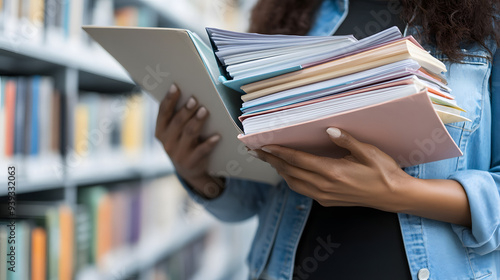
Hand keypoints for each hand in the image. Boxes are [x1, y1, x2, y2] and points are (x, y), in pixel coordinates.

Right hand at [155, 84, 223, 198]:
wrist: (188, 170)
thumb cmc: (183, 142)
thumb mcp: (175, 132)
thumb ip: (177, 117)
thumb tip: (189, 94)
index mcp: (160, 131)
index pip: (163, 113)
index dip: (169, 99)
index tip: (176, 87)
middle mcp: (167, 143)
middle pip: (177, 123)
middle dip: (186, 110)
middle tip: (194, 99)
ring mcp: (178, 153)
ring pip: (189, 134)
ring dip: (197, 121)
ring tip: (205, 111)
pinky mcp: (191, 162)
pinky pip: (202, 150)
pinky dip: (210, 143)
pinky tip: (217, 136)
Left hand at [250, 127, 415, 210]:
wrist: (394, 196)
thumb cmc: (383, 172)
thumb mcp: (368, 152)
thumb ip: (346, 141)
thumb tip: (328, 130)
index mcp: (332, 172)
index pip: (296, 160)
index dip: (277, 152)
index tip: (262, 145)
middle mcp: (324, 186)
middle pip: (289, 172)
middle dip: (271, 160)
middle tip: (256, 150)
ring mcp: (325, 196)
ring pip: (293, 183)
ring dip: (279, 171)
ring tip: (269, 159)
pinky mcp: (328, 201)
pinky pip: (303, 190)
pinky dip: (291, 179)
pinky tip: (290, 172)